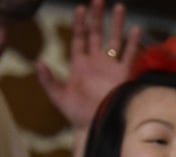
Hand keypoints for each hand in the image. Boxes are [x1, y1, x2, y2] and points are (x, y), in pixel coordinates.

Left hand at [37, 0, 141, 128]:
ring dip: (116, 24)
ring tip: (119, 7)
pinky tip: (136, 30)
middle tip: (99, 0)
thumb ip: (48, 79)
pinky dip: (133, 43)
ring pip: (114, 40)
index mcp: (79, 64)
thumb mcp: (58, 96)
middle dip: (98, 17)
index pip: (79, 37)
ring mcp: (110, 67)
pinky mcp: (123, 75)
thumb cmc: (76, 114)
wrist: (96, 126)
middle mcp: (95, 62)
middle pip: (97, 33)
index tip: (81, 8)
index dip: (80, 23)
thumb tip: (39, 62)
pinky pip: (130, 55)